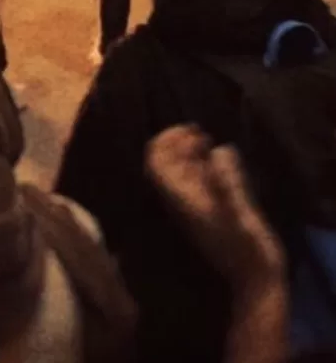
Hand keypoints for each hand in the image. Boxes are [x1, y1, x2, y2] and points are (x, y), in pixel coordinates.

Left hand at [146, 125, 284, 288]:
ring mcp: (193, 206)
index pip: (156, 163)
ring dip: (187, 154)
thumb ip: (228, 184)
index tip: (189, 130)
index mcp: (180, 199)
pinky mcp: (208, 211)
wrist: (255, 280)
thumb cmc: (246, 248)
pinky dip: (201, 168)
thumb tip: (218, 151)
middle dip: (176, 143)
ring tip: (206, 141)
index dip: (166, 141)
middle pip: (163, 164)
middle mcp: (181, 200)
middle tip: (199, 132)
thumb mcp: (239, 214)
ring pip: (177, 172)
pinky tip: (217, 162)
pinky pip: (195, 183)